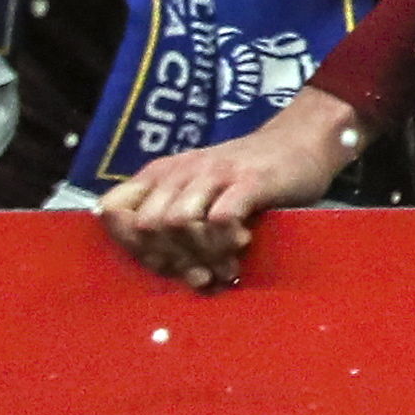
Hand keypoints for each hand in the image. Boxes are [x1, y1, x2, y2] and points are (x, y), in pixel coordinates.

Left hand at [97, 88, 360, 291]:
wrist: (302, 142)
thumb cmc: (246, 178)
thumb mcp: (198, 193)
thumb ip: (171, 223)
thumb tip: (157, 269)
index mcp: (160, 174)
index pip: (112, 209)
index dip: (129, 244)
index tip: (162, 262)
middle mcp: (181, 170)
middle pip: (146, 225)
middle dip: (170, 259)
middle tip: (199, 273)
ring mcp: (214, 173)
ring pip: (177, 223)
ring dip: (200, 254)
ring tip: (222, 266)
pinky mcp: (248, 180)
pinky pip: (219, 220)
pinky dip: (226, 243)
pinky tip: (241, 245)